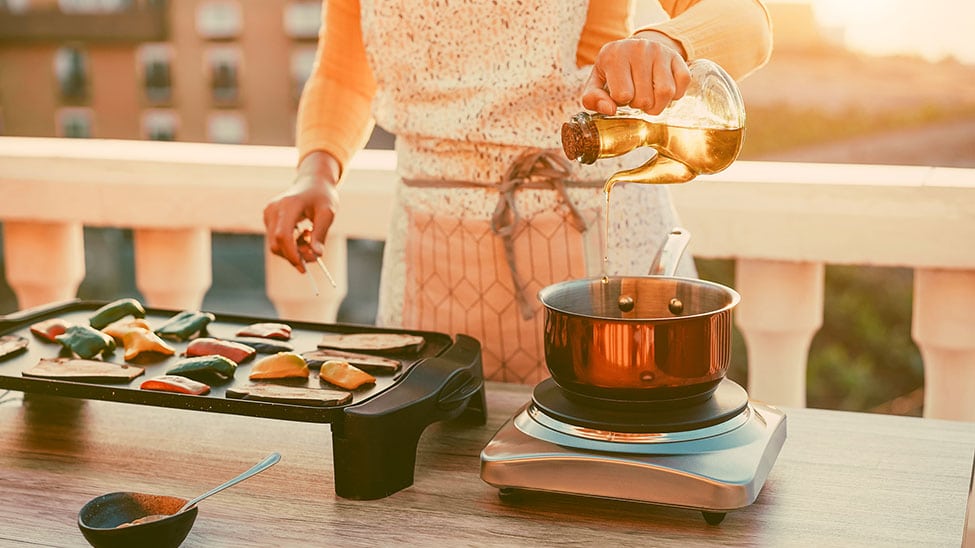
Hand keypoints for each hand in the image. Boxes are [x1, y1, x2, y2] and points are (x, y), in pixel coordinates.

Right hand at [263, 151, 340, 272]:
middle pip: (277, 243)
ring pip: (275, 244)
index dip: (292, 254)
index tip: (304, 268)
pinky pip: (275, 239)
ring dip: (293, 250)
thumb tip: (316, 255)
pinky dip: (290, 244)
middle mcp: (274, 209)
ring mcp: (268, 213)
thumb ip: (321, 234)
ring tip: (310, 236)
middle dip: (294, 255)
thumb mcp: (327, 213)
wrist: (312, 182)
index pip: (283, 236)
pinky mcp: (268, 217)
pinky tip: (303, 233)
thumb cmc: (322, 196)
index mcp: (289, 205)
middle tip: (314, 257)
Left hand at [582, 30, 689, 115]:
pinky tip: (663, 91)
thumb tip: (610, 110)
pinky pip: (682, 83)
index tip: (620, 94)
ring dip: (658, 105)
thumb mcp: (596, 82)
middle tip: (635, 97)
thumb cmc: (613, 71)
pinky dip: (675, 95)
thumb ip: (592, 99)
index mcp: (613, 55)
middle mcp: (638, 48)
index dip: (621, 102)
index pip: (622, 95)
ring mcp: (659, 50)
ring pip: (666, 92)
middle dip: (639, 105)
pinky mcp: (676, 55)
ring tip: (649, 98)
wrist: (635, 48)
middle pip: (644, 98)